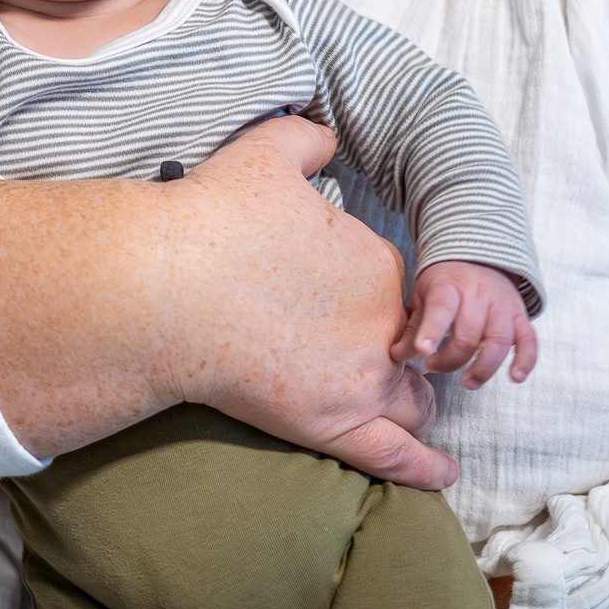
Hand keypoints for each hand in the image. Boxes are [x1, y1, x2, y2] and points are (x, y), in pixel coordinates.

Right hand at [0, 114, 455, 491]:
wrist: (165, 284)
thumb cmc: (211, 218)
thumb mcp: (266, 152)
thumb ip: (307, 140)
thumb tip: (327, 136)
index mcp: (378, 265)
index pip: (400, 289)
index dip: (378, 297)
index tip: (345, 301)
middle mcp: (385, 325)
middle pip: (416, 349)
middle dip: (406, 354)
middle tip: (368, 354)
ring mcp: (363, 380)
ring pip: (414, 402)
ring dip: (414, 404)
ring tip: (403, 408)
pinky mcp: (332, 425)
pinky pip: (398, 457)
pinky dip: (427, 468)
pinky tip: (443, 473)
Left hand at [401, 260, 538, 388]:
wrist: (479, 258)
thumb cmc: (445, 284)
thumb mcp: (424, 296)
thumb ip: (413, 327)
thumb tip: (396, 355)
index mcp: (449, 287)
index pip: (442, 309)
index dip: (432, 331)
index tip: (423, 350)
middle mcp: (479, 295)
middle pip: (469, 334)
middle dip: (451, 359)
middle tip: (435, 366)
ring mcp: (503, 306)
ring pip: (500, 340)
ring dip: (484, 368)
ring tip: (469, 383)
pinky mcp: (521, 317)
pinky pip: (529, 340)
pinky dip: (526, 360)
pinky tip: (515, 377)